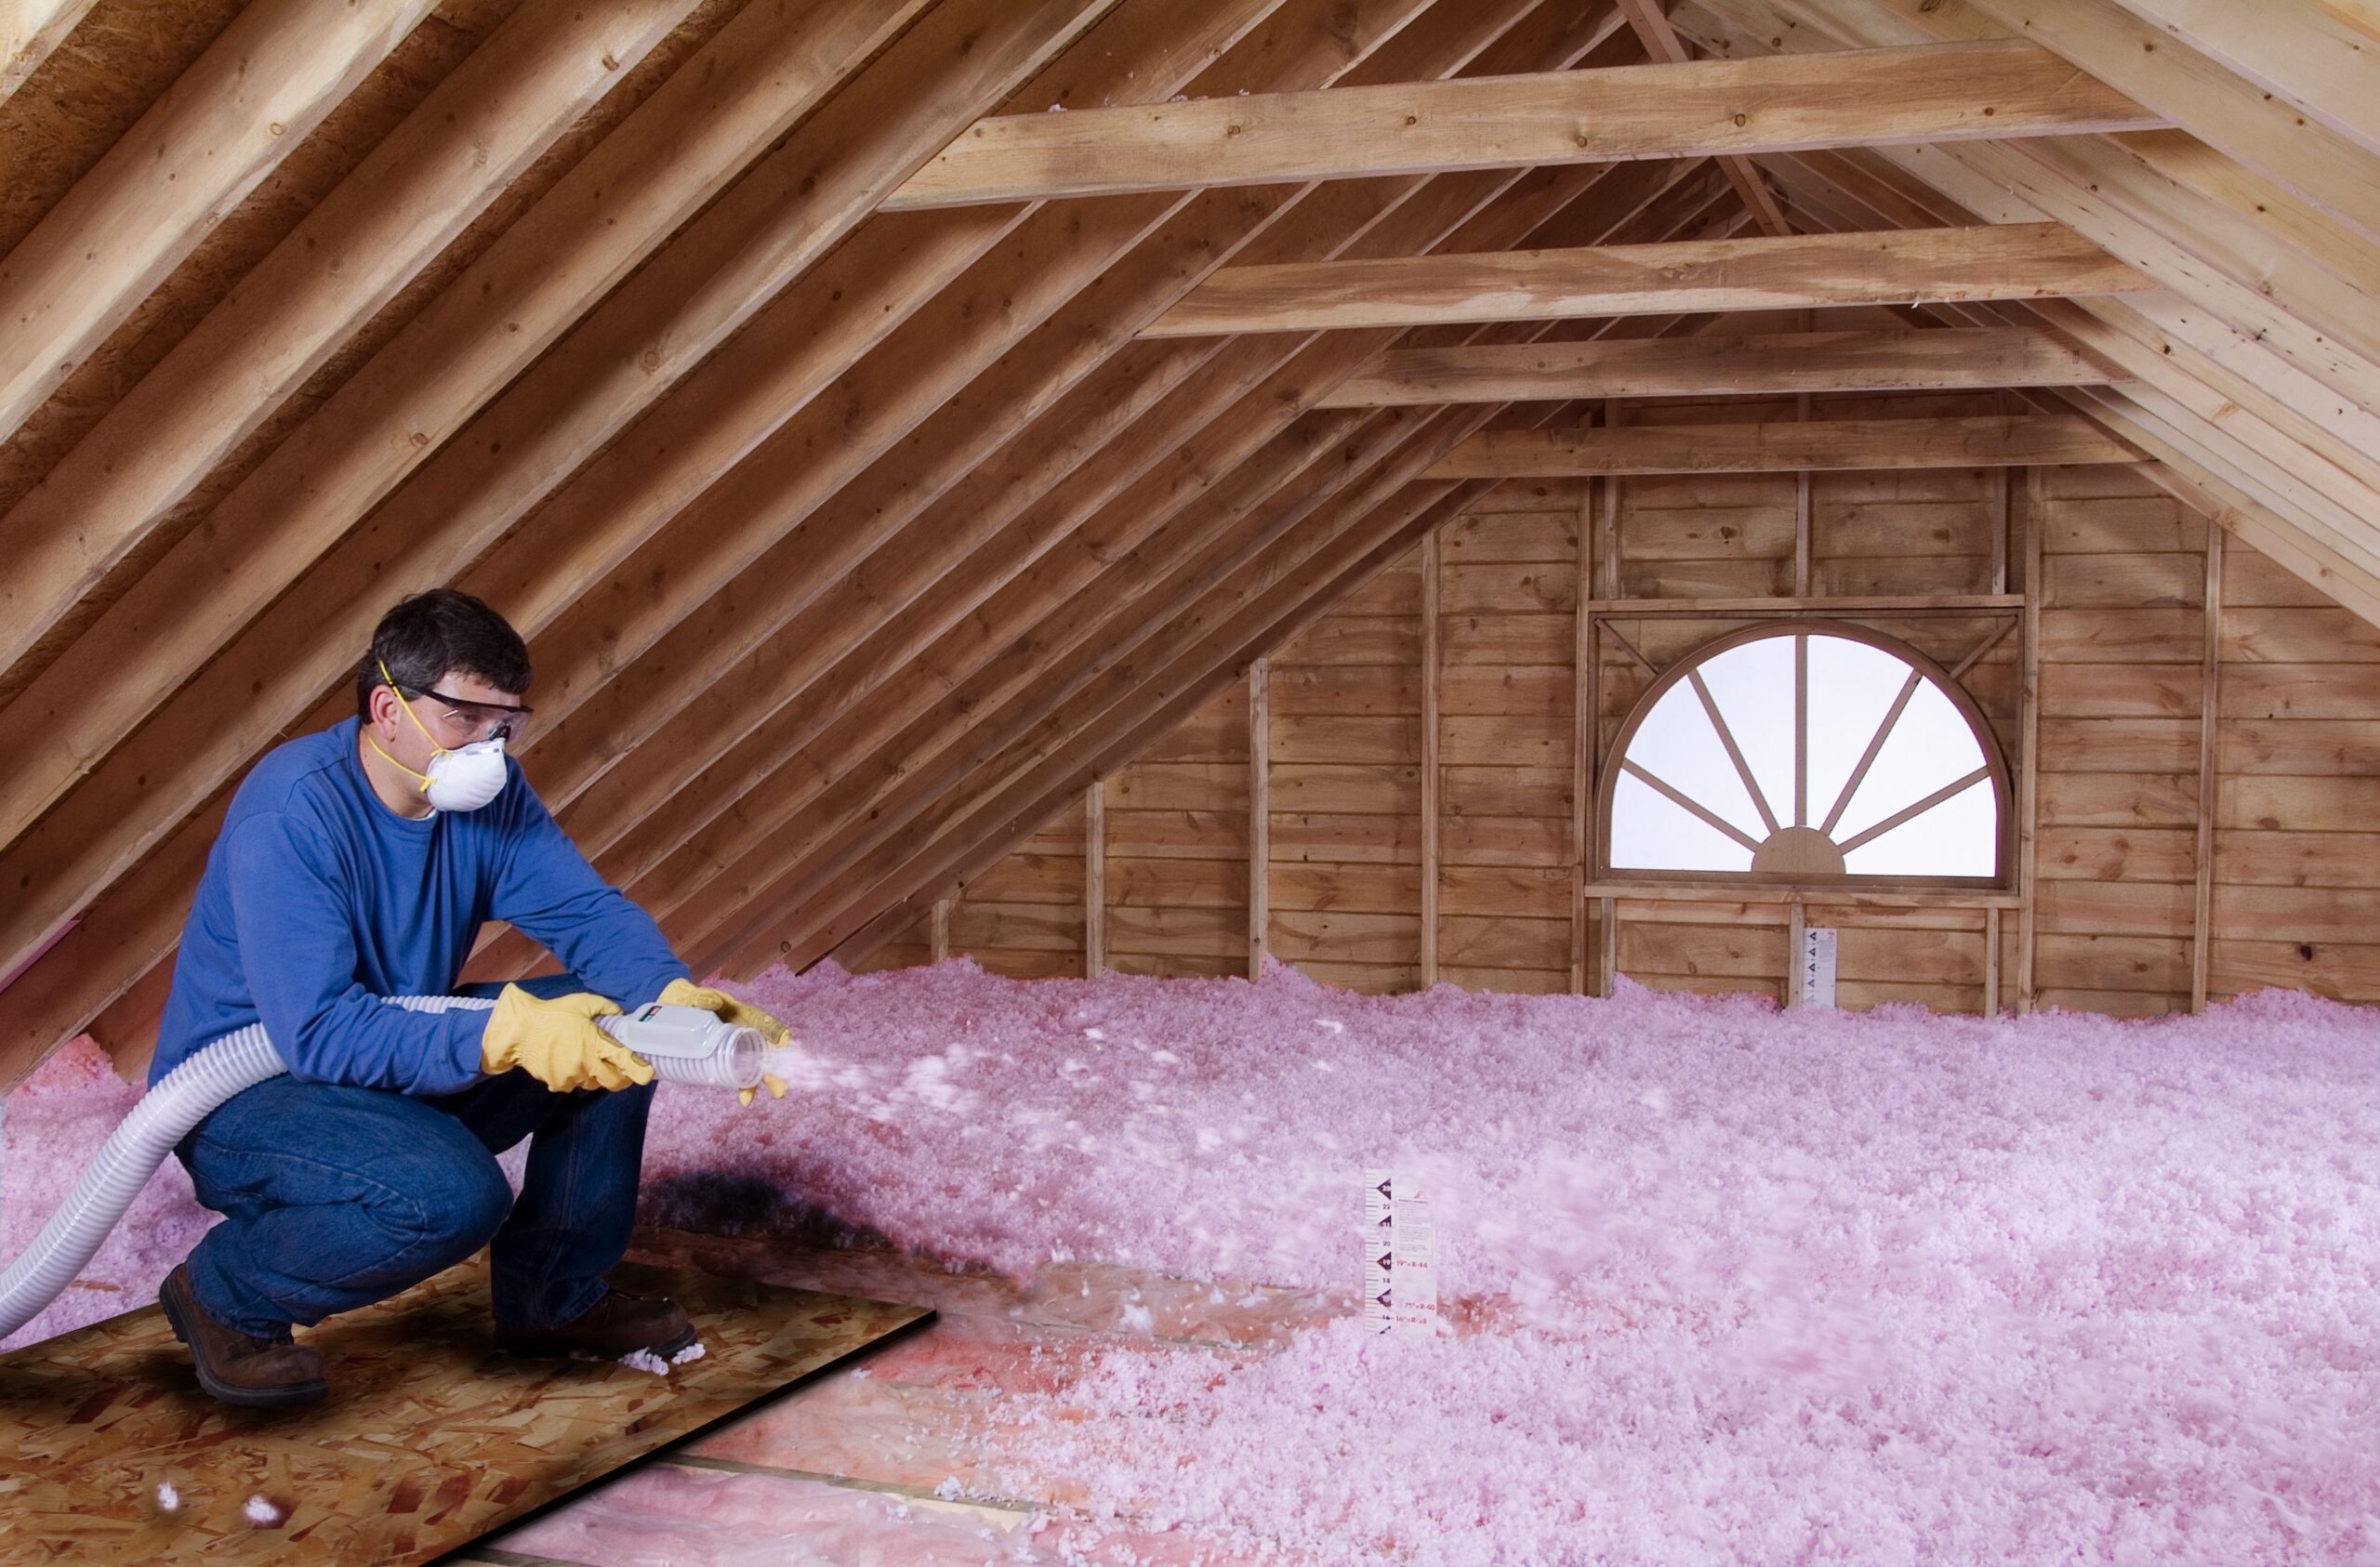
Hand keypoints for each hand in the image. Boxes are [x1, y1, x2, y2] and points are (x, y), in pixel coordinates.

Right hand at [479, 985, 652, 1092]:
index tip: (648, 1074)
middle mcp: (585, 1064)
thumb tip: (620, 1014)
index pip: (624, 1061)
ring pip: (594, 1084)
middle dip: (622, 1077)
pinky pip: (575, 1085)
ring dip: (597, 1075)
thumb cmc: (552, 1014)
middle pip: (614, 1082)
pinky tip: (570, 1062)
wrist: (518, 1031)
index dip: (639, 1071)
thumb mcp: (582, 1002)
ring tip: (589, 1058)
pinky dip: (577, 1076)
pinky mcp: (557, 1083)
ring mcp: (571, 1076)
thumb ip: (605, 1008)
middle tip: (622, 1068)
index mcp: (595, 1044)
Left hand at [658, 979, 788, 1107]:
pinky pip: (742, 1076)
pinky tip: (745, 1100)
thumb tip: (708, 1003)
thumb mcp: (700, 997)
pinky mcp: (730, 1062)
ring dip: (761, 1084)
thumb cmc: (698, 1003)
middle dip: (775, 1072)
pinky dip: (745, 1087)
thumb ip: (703, 998)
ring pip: (757, 1069)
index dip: (777, 1032)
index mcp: (746, 1016)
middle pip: (768, 1053)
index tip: (783, 1042)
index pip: (766, 1024)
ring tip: (755, 1099)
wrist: (685, 1013)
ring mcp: (741, 1051)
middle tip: (780, 1090)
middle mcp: (749, 1035)